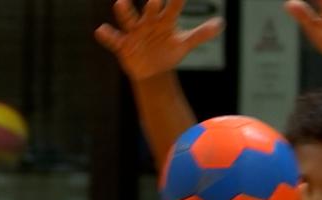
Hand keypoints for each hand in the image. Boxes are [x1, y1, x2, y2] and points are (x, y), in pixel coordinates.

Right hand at [95, 0, 223, 80]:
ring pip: (129, 19)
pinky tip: (101, 31)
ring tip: (120, 3)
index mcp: (165, 21)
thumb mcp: (184, 43)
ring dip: (125, 12)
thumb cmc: (168, 51)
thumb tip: (221, 24)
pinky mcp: (123, 44)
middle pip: (151, 10)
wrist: (152, 70)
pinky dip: (107, 35)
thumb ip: (201, 34)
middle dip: (153, 3)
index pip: (174, 6)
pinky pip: (114, 39)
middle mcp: (149, 22)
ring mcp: (135, 32)